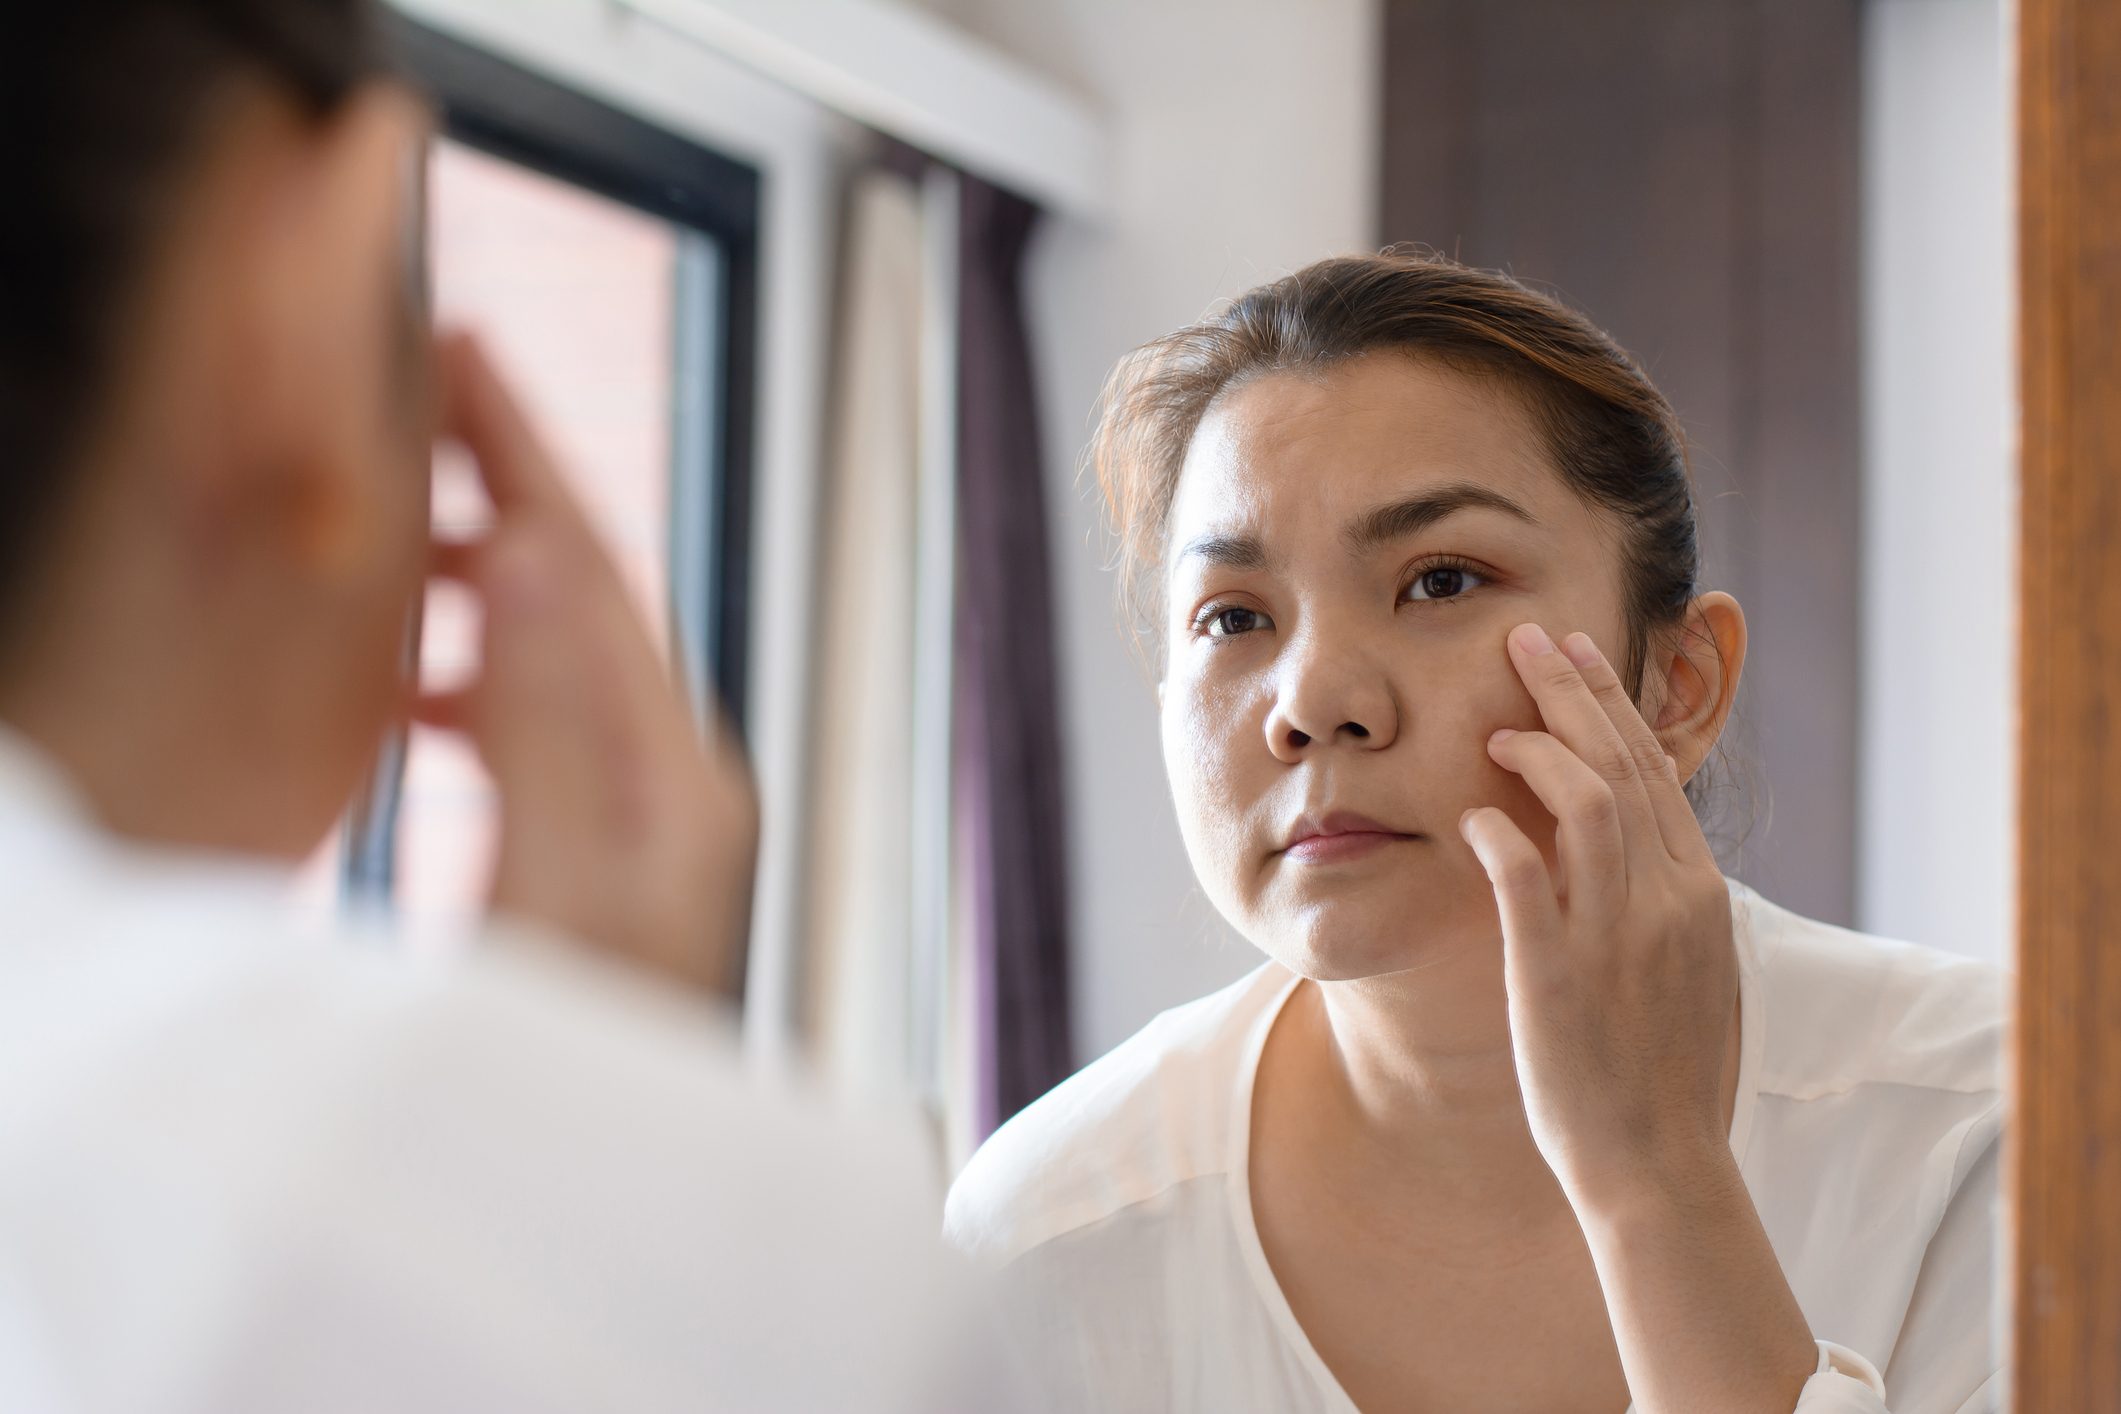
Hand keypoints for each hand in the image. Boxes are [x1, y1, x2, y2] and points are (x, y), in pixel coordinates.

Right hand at [414, 332, 756, 1000]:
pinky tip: (411, 692)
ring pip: (558, 654)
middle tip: (432, 398)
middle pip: (588, 598)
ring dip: (482, 584)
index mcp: (678, 772)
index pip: (598, 575)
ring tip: (397, 537)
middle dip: (509, 493)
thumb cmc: (599, 1053)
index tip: (470, 358)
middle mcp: (679, 779)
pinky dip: (473, 682)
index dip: (527, 460)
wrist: (631, 1180)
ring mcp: (647, 819)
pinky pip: (538, 728)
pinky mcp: (605, 856)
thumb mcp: (566, 881)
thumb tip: (545, 560)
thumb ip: (555, 725)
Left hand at [1457, 621, 1736, 1208]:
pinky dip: (1501, 836)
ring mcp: (1617, 939)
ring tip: (1495, 726)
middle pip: (1621, 767)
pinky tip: (1472, 815)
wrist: (1659, 1166)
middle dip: (1572, 694)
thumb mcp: (1685, 966)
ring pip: (1589, 807)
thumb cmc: (1662, 1071)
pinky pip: (1528, 885)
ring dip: (1540, 753)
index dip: (1607, 704)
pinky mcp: (1559, 980)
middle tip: (1525, 638)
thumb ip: (1659, 895)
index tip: (1571, 653)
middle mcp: (1668, 901)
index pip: (1651, 770)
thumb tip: (1628, 837)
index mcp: (1697, 893)